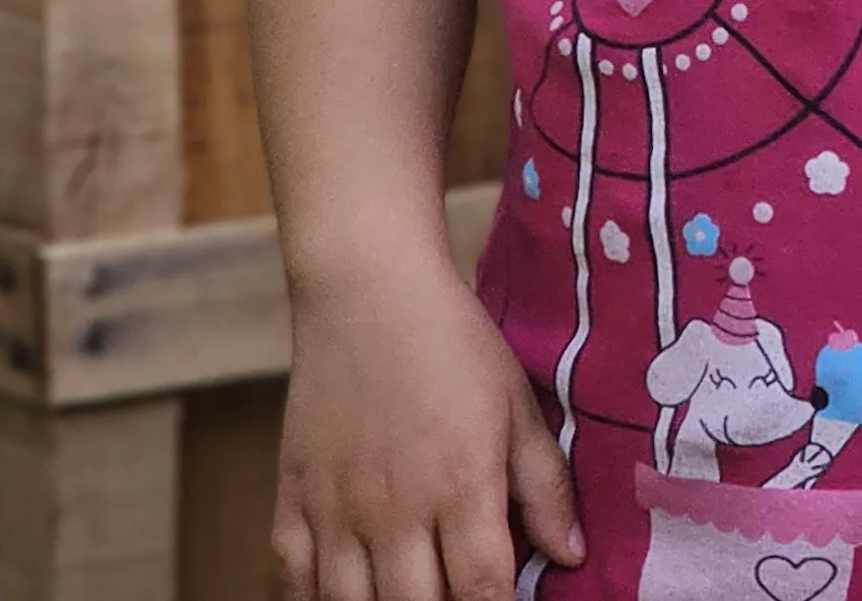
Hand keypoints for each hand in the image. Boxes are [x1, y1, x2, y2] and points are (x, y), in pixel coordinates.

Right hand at [273, 257, 578, 600]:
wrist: (368, 290)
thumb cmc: (454, 343)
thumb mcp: (517, 406)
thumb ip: (545, 485)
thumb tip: (571, 555)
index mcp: (461, 485)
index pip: (482, 590)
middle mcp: (395, 509)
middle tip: (457, 594)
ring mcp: (336, 508)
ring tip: (407, 594)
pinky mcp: (291, 497)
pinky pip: (291, 577)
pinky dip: (314, 599)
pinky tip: (346, 594)